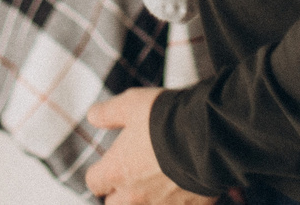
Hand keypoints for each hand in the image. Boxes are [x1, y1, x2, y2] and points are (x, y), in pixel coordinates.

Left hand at [84, 88, 213, 203]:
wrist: (207, 136)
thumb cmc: (165, 120)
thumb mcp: (130, 104)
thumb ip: (108, 113)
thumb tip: (92, 116)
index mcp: (116, 171)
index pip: (94, 183)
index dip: (101, 173)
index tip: (110, 164)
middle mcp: (134, 196)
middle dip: (120, 193)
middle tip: (134, 176)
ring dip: (147, 199)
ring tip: (159, 184)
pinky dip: (176, 202)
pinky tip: (183, 189)